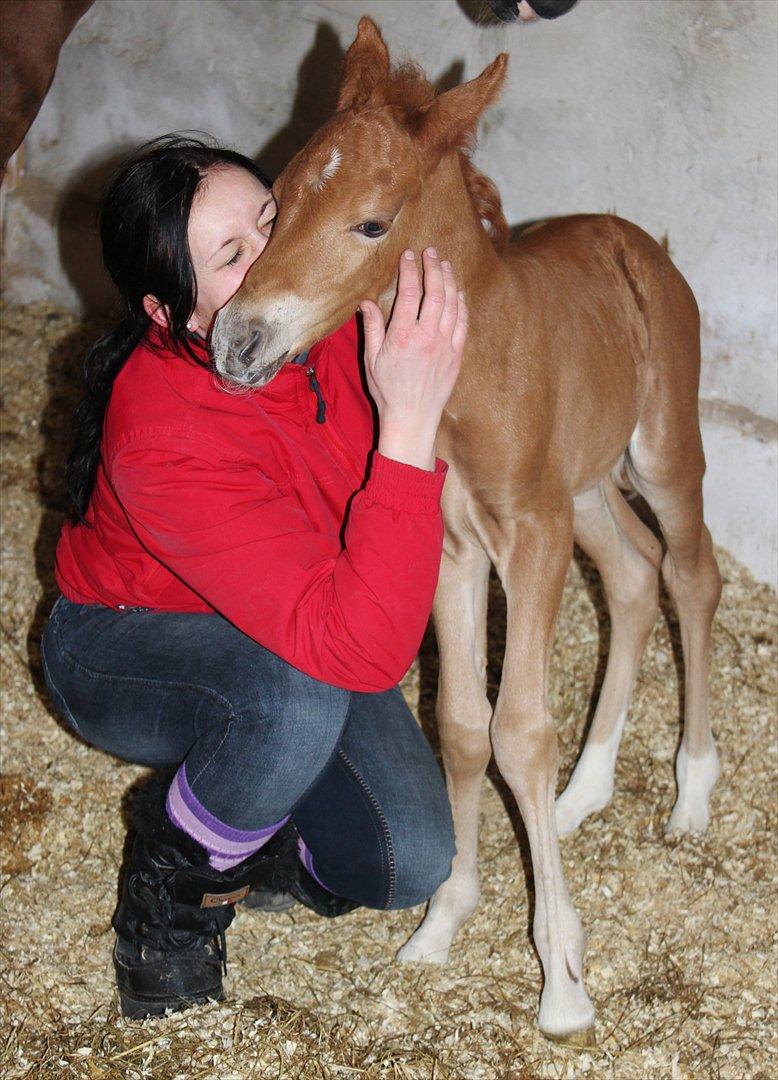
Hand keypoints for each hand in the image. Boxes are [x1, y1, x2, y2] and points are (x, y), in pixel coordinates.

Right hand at [359, 248, 467, 468]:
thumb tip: (366, 302)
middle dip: (433, 268)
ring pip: (452, 304)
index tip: (409, 256)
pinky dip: (462, 305)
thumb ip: (372, 328)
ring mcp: (445, 346)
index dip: (409, 271)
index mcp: (402, 336)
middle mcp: (426, 337)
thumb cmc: (388, 391)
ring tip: (445, 265)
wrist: (412, 419)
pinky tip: (458, 293)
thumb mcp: (372, 360)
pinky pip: (462, 323)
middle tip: (431, 252)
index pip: (408, 294)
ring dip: (449, 281)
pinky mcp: (456, 355)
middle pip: (435, 293)